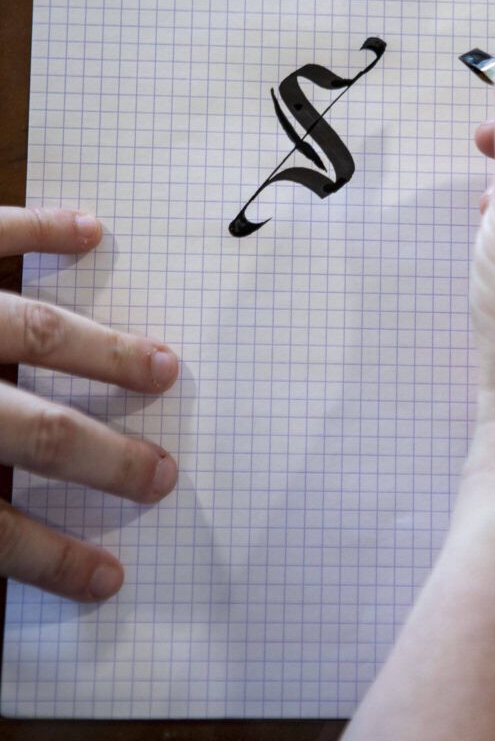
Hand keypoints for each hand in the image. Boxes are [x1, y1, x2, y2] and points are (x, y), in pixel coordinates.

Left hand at [0, 207, 178, 600]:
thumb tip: (1, 531)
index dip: (52, 559)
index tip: (108, 581)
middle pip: (36, 430)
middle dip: (105, 457)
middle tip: (161, 475)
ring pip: (31, 330)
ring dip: (103, 352)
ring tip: (162, 367)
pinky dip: (40, 229)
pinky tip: (89, 230)